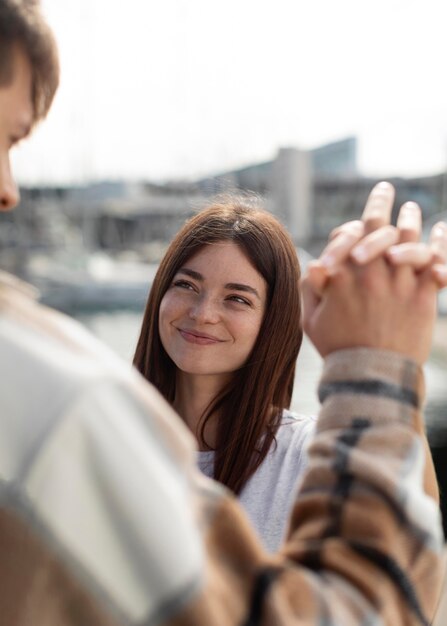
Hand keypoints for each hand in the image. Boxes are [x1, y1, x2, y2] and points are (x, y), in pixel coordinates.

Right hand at [302, 183, 441, 363]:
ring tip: (412, 207)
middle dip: (380, 202)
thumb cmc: (338, 348)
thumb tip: (318, 263)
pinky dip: (440, 242)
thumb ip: (311, 288)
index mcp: (342, 274)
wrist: (371, 376)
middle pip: (378, 225)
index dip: (347, 230)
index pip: (344, 235)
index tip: (352, 228)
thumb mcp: (310, 319)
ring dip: (410, 217)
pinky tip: (441, 229)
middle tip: (385, 188)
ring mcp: (399, 282)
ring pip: (409, 237)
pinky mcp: (423, 295)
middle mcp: (371, 272)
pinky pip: (437, 261)